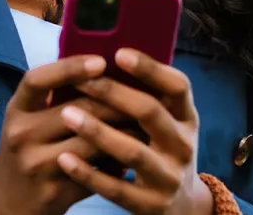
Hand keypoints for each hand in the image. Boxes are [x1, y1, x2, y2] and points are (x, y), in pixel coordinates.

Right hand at [0, 55, 133, 214]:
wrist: (7, 202)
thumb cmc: (27, 149)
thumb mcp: (27, 118)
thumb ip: (54, 96)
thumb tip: (102, 68)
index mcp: (16, 110)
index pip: (38, 80)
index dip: (70, 68)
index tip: (101, 61)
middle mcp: (21, 136)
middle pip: (75, 110)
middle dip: (114, 101)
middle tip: (143, 92)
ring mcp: (36, 166)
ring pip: (91, 142)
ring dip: (122, 131)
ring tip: (145, 121)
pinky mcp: (55, 193)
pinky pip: (95, 173)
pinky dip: (116, 161)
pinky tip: (132, 151)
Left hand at [55, 49, 214, 214]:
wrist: (181, 209)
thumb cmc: (162, 151)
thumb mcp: (167, 125)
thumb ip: (146, 97)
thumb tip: (104, 57)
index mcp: (187, 118)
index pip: (178, 86)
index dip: (150, 68)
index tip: (119, 53)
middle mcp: (183, 146)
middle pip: (150, 112)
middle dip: (113, 94)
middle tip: (81, 79)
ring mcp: (169, 178)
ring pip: (132, 151)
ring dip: (97, 131)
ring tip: (67, 115)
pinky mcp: (151, 207)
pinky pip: (116, 189)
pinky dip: (89, 173)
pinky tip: (64, 159)